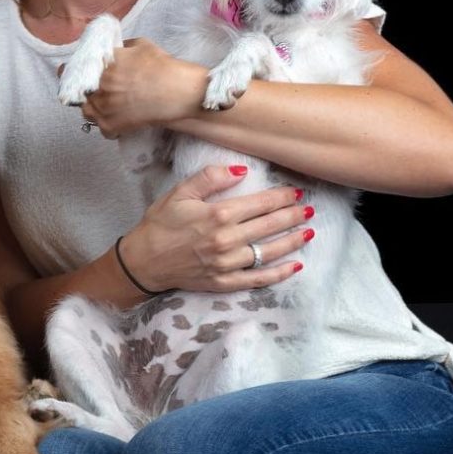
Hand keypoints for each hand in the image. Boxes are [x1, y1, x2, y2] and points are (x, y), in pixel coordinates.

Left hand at [80, 37, 207, 137]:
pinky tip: (117, 118)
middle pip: (75, 93)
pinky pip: (100, 128)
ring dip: (92, 108)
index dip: (68, 72)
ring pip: (86, 111)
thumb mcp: (140, 45)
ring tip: (105, 104)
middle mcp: (97, 86)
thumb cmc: (162, 66)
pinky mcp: (111, 125)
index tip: (69, 73)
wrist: (178, 92)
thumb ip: (120, 47)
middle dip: (83, 91)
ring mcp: (102, 108)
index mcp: (100, 65)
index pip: (69, 69)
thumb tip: (112, 51)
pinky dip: (107, 125)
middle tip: (95, 90)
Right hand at [116, 165, 310, 295]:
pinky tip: (295, 265)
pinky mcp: (224, 282)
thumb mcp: (179, 193)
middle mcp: (227, 240)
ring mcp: (227, 264)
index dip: (282, 197)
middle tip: (309, 209)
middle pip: (270, 226)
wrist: (143, 261)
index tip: (297, 192)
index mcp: (218, 215)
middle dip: (293, 216)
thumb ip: (210, 178)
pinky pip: (259, 278)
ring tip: (309, 232)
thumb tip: (241, 170)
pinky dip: (280, 273)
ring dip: (293, 241)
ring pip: (270, 251)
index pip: (260, 204)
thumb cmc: (160, 224)